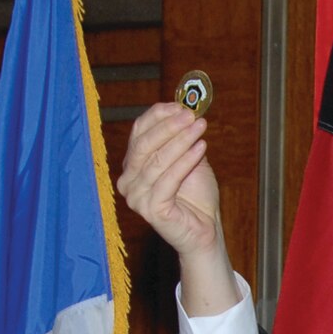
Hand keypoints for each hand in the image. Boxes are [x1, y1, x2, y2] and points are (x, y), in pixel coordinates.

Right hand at [116, 104, 225, 278]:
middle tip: (191, 115)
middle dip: (170, 126)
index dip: (159, 116)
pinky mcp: (150, 210)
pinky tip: (201, 148)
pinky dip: (186, 161)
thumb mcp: (188, 158)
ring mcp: (136, 197)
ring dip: (181, 141)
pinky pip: (168, 180)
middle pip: (145, 144)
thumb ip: (181, 137)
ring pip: (157, 161)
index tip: (181, 105)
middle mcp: (128, 180)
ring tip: (200, 128)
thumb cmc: (195, 195)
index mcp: (132, 165)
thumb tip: (185, 108)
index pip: (139, 132)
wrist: (204, 228)